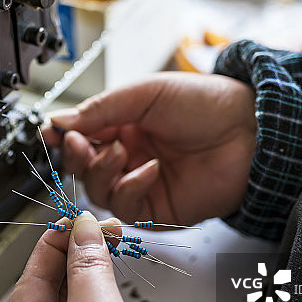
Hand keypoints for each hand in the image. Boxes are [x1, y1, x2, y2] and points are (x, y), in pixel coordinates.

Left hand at [0, 211, 155, 301]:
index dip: (56, 242)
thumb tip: (82, 229)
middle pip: (47, 291)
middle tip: (100, 230)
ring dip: (87, 275)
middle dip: (75, 257)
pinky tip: (107, 282)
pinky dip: (96, 299)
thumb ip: (89, 268)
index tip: (79, 218)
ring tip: (106, 249)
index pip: (30, 280)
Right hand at [43, 72, 255, 225]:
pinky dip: (129, 188)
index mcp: (123, 125)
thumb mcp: (145, 93)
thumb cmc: (206, 104)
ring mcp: (141, 182)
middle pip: (82, 167)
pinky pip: (126, 207)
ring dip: (101, 171)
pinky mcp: (156, 208)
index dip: (63, 136)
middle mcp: (128, 155)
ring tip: (119, 151)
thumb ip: (100, 109)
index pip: (80, 136)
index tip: (50, 132)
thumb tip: (58, 119)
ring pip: (97, 191)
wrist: (251, 130)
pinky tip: (147, 168)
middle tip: (80, 142)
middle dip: (76, 156)